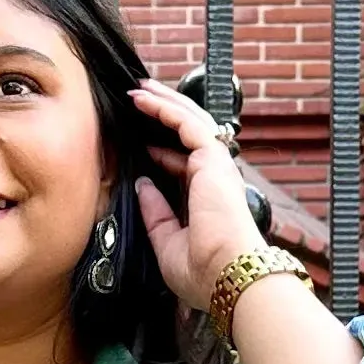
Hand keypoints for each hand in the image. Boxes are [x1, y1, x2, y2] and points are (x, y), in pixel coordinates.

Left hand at [127, 81, 258, 315]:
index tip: (140, 143)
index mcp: (206, 199)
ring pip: (189, 121)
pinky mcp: (212, 159)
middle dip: (165, 113)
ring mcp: (215, 166)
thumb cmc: (203, 269)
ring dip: (163, 102)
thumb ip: (155, 213)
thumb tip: (142, 185)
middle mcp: (214, 178)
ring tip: (139, 89)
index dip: (161, 151)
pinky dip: (165, 108)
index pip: (183, 164)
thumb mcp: (167, 241)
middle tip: (140, 99)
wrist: (224, 274)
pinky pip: (186, 123)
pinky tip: (143, 100)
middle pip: (188, 135)